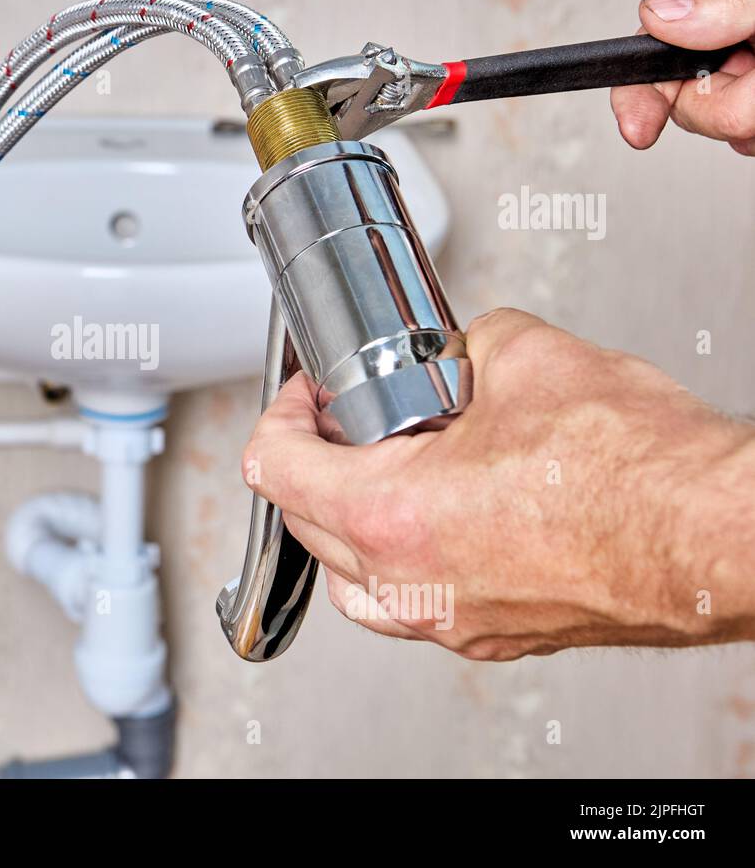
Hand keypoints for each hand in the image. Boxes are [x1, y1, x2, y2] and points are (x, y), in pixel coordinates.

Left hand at [242, 309, 754, 660]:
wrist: (707, 533)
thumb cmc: (635, 467)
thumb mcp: (522, 354)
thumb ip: (459, 347)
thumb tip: (455, 350)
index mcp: (391, 512)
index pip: (275, 467)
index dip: (281, 414)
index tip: (304, 397)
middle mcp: (410, 581)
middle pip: (304, 523)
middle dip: (313, 462)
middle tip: (343, 422)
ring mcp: (451, 619)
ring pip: (352, 583)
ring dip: (345, 525)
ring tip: (376, 474)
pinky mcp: (495, 635)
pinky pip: (412, 606)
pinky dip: (402, 564)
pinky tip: (435, 523)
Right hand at [611, 0, 754, 154]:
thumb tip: (658, 13)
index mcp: (717, 0)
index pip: (648, 54)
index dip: (637, 94)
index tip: (637, 130)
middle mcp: (728, 40)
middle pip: (689, 103)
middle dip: (723, 100)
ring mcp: (747, 76)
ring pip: (724, 128)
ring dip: (752, 119)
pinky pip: (749, 140)